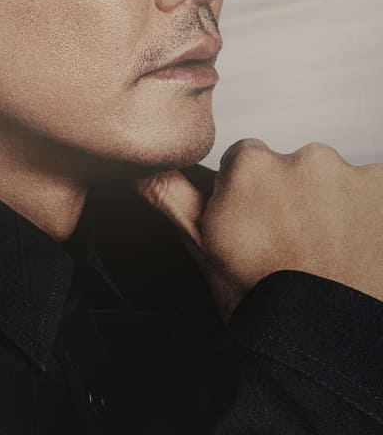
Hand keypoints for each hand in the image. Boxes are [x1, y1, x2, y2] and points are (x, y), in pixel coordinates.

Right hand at [136, 139, 382, 318]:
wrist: (325, 342)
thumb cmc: (265, 300)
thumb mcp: (200, 246)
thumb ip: (169, 193)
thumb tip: (144, 166)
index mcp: (252, 166)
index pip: (249, 160)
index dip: (249, 197)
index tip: (257, 227)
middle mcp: (308, 160)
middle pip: (298, 168)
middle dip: (297, 199)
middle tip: (295, 246)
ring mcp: (359, 178)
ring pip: (342, 183)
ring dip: (339, 210)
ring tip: (330, 255)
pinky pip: (378, 195)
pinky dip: (373, 219)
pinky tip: (359, 252)